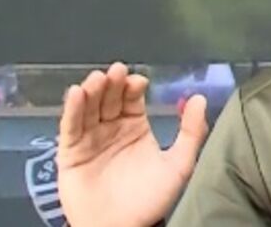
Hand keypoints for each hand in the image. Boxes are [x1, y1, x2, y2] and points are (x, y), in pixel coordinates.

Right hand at [57, 62, 208, 226]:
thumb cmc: (151, 200)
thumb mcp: (179, 164)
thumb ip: (192, 132)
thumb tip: (200, 98)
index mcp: (136, 127)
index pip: (133, 98)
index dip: (133, 86)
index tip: (138, 80)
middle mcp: (111, 128)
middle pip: (109, 98)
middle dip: (112, 83)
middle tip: (116, 71)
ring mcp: (90, 138)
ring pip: (89, 108)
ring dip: (92, 91)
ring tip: (97, 79)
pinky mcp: (70, 152)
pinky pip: (70, 128)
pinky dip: (72, 110)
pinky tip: (76, 94)